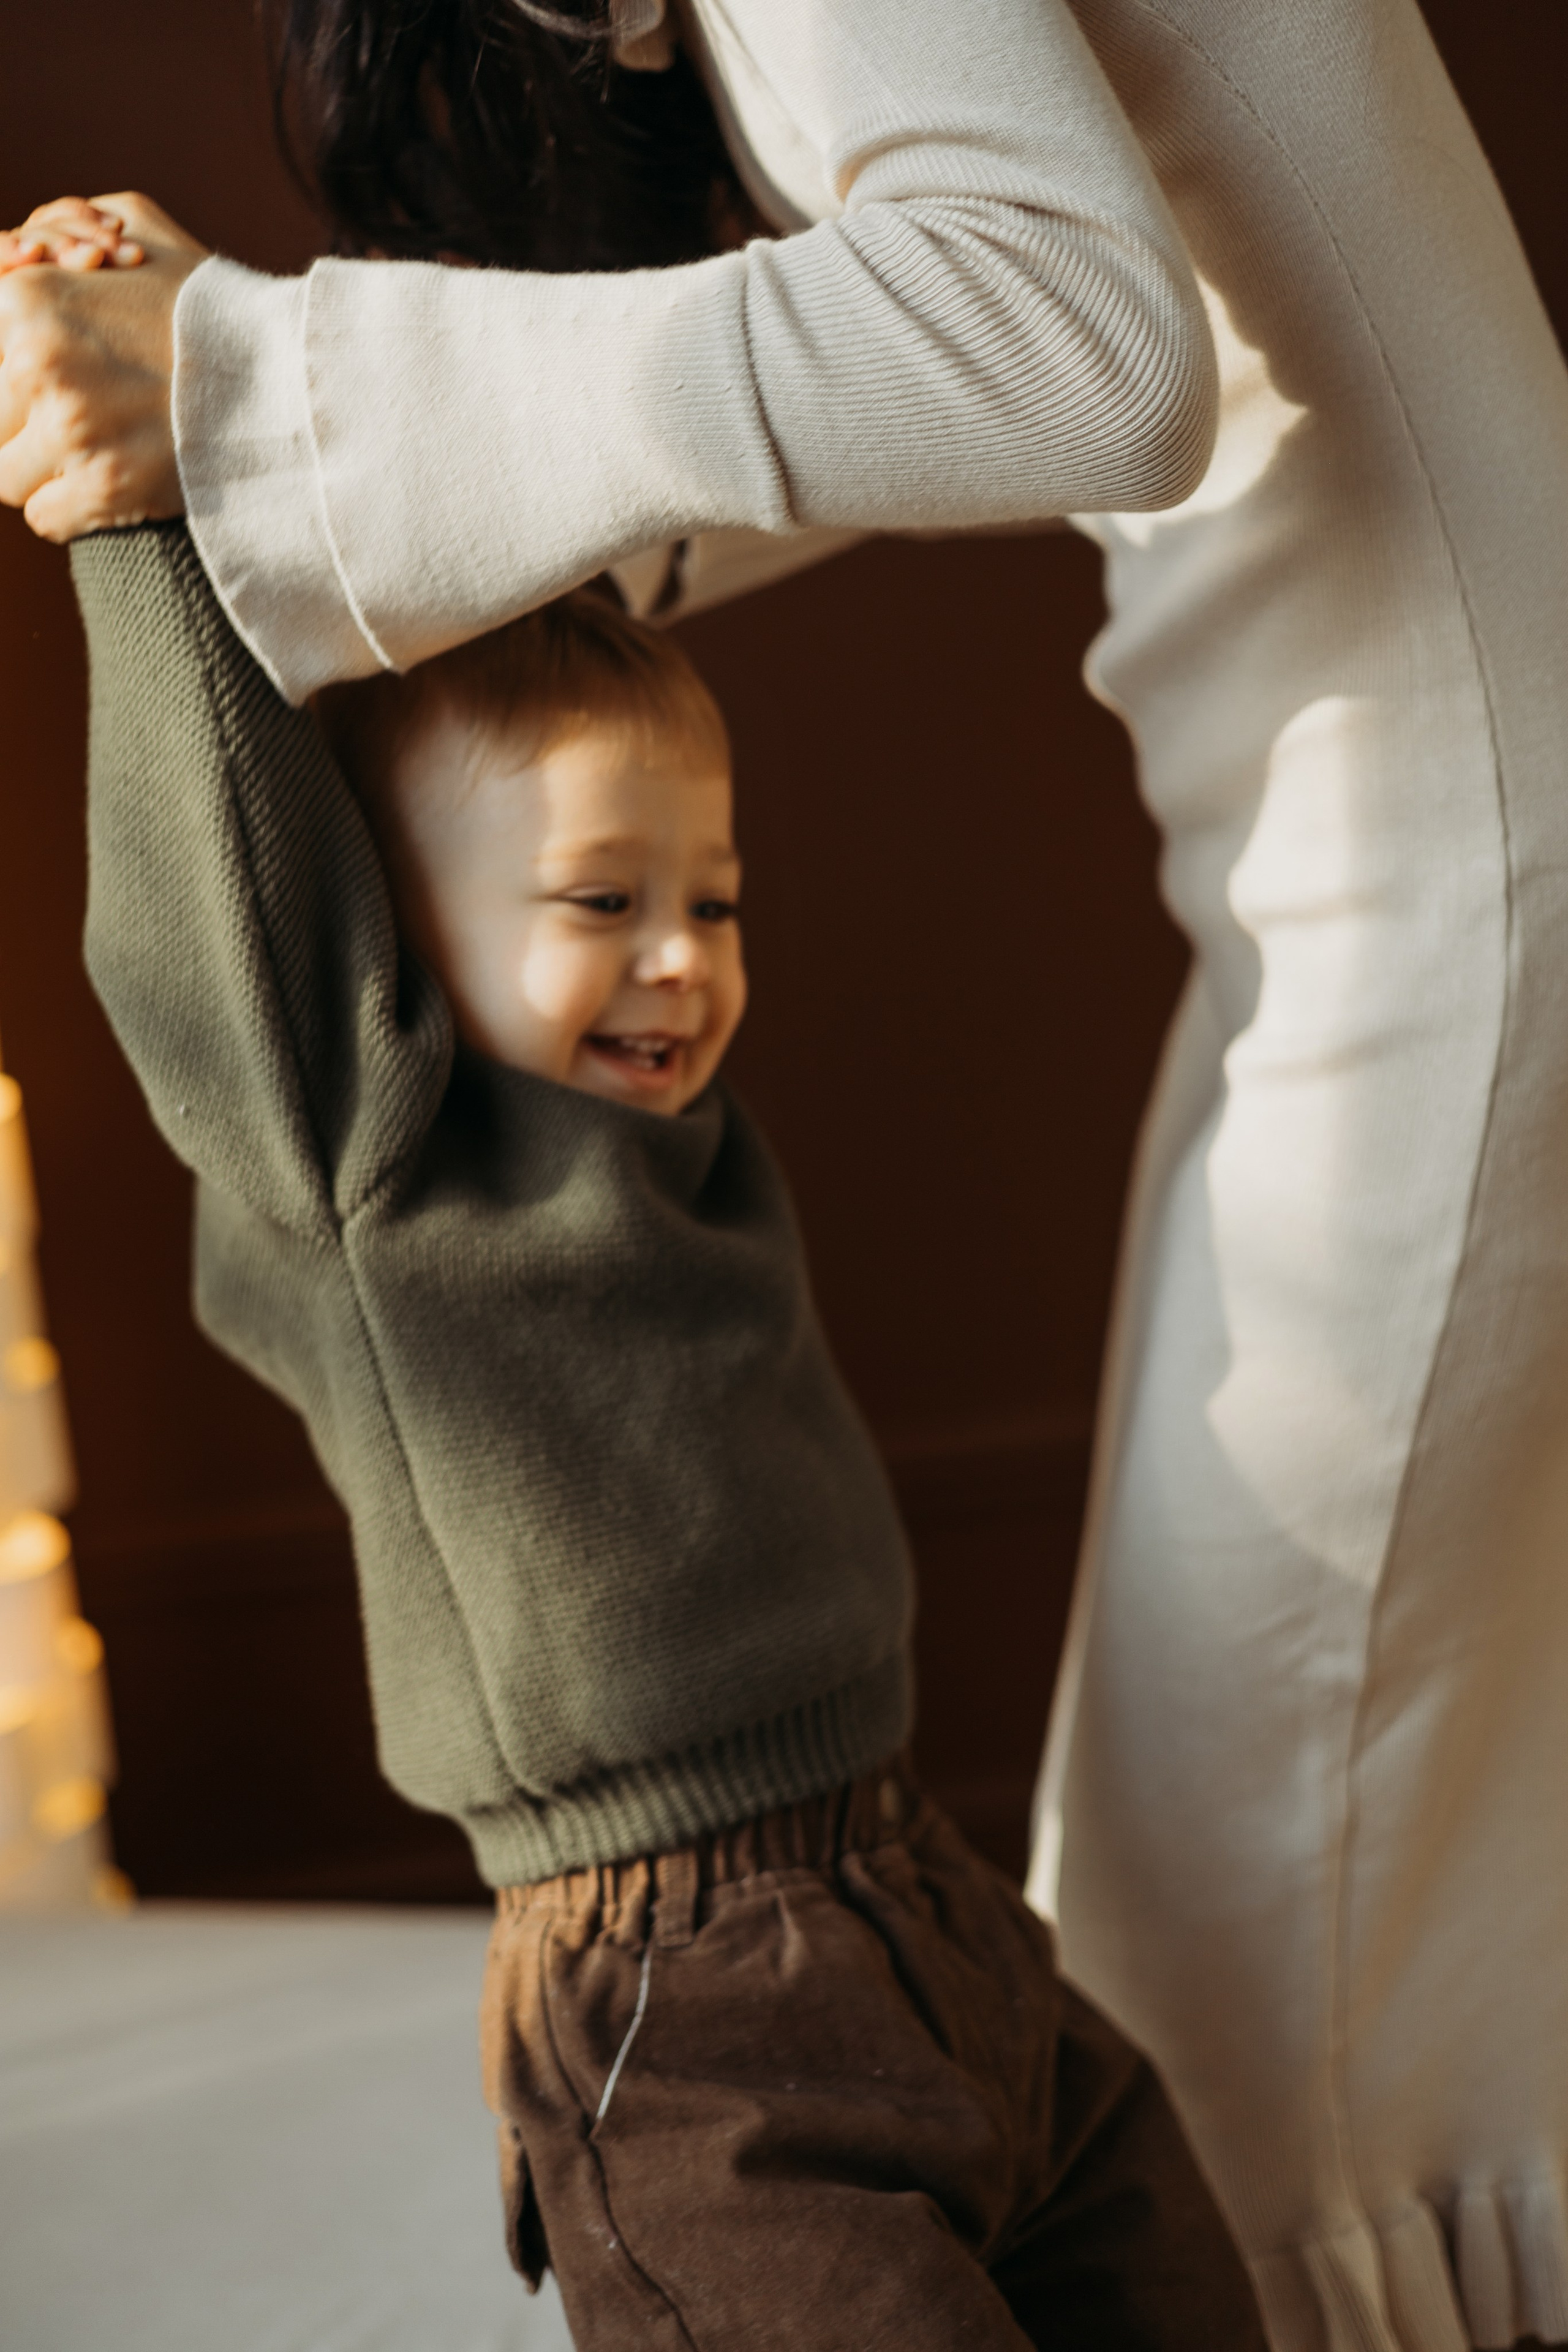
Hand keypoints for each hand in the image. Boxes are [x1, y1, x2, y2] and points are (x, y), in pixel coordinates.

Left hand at [0, 192, 208, 541]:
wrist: (286, 373)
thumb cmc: (208, 301)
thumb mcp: (131, 222)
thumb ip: (55, 228)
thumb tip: (16, 255)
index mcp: (25, 296)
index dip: (6, 374)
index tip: (29, 389)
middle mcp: (37, 363)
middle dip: (17, 423)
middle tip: (70, 419)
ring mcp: (71, 430)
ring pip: (4, 475)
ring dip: (38, 471)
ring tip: (86, 455)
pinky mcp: (105, 489)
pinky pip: (43, 517)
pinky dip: (69, 509)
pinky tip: (108, 484)